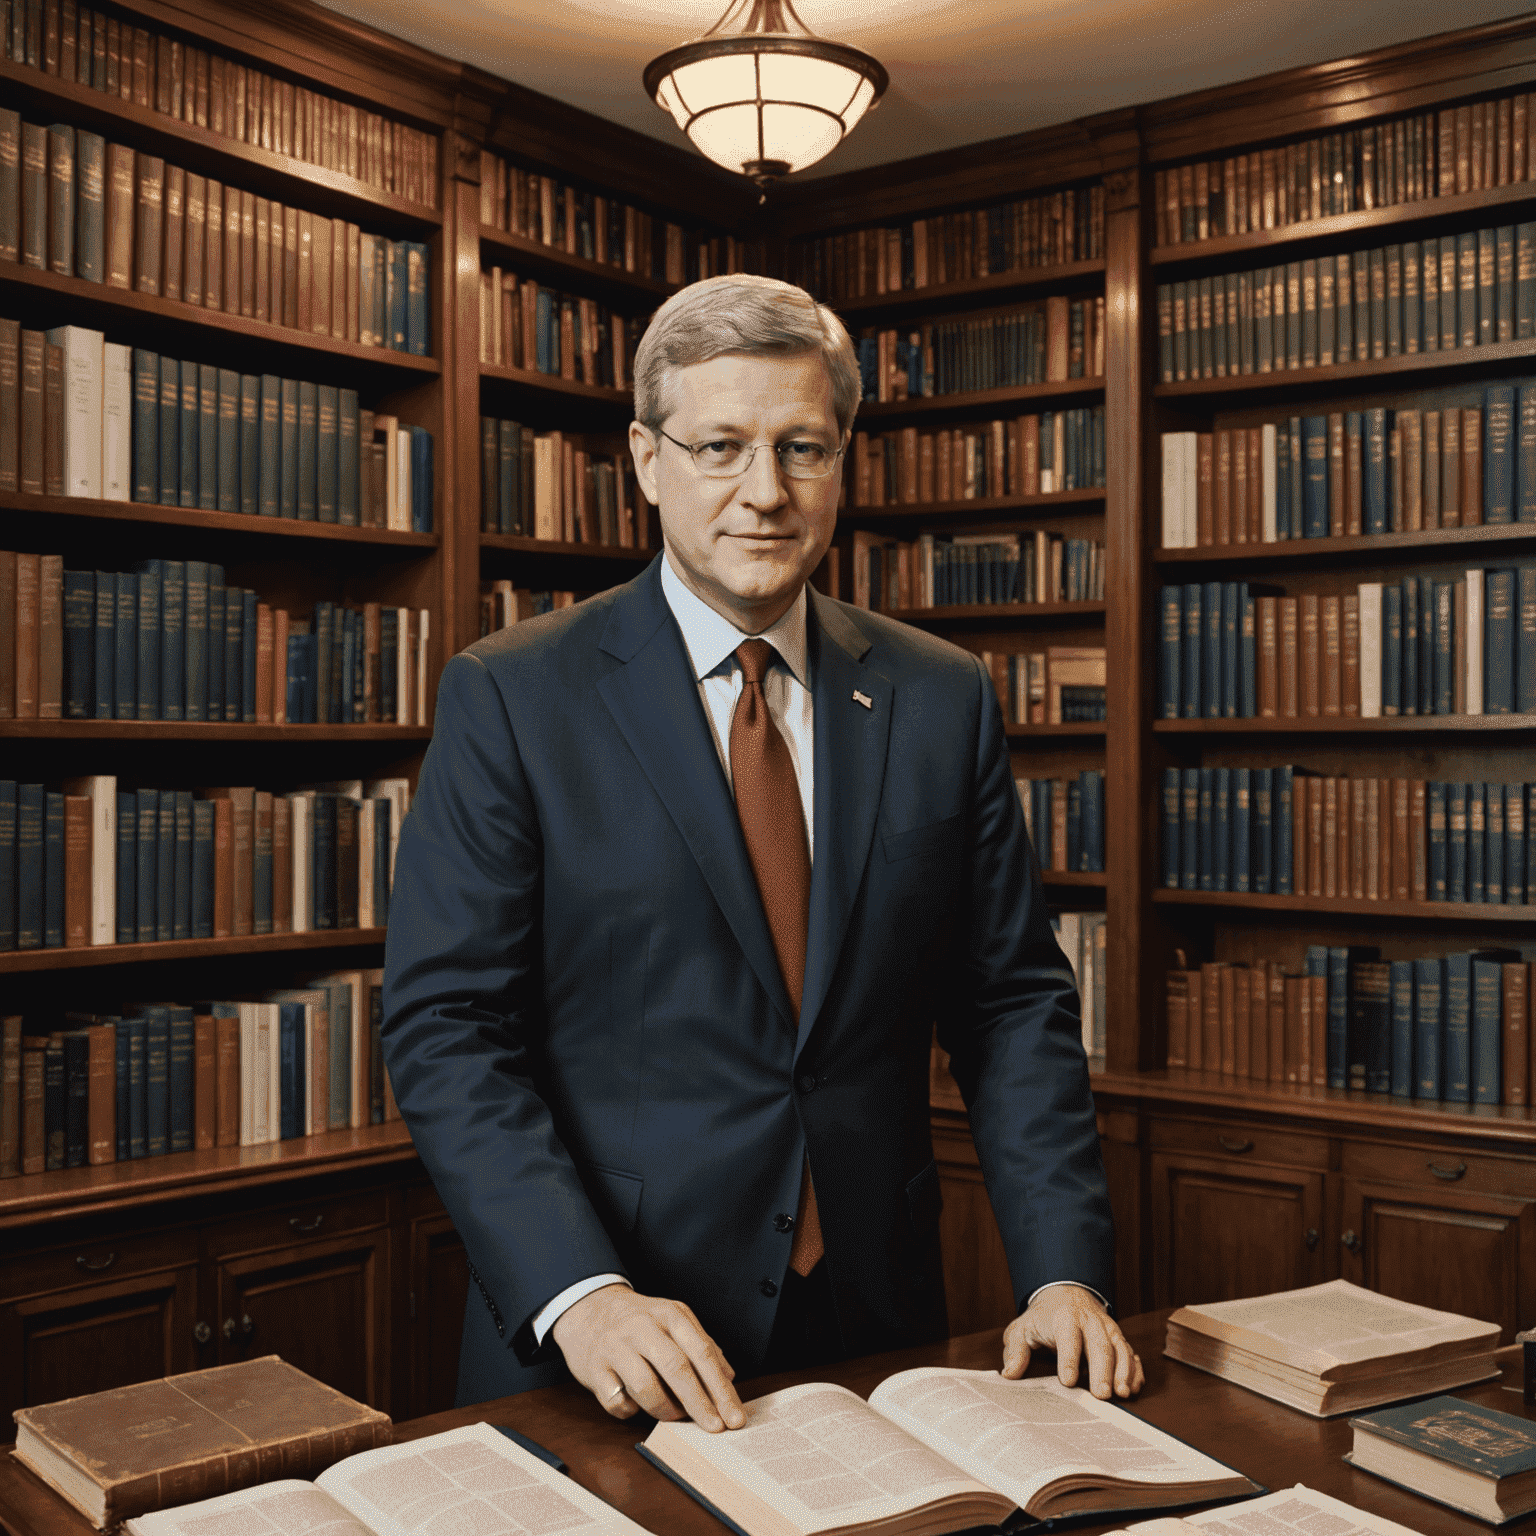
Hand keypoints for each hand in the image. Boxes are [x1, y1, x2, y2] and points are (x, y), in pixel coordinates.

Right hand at [551, 1284, 746, 1431]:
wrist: (588, 1309)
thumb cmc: (640, 1322)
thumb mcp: (674, 1321)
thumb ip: (702, 1346)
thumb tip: (729, 1378)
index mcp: (669, 1314)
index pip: (702, 1352)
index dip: (720, 1388)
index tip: (734, 1416)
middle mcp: (643, 1326)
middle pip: (677, 1368)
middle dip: (699, 1403)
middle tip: (715, 1428)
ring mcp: (616, 1346)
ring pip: (646, 1387)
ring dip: (665, 1409)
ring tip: (673, 1414)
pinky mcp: (594, 1368)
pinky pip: (617, 1402)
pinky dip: (631, 1411)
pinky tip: (636, 1404)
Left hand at [1000, 1284, 1143, 1399]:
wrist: (1066, 1293)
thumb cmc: (1043, 1318)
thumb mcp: (1023, 1329)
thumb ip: (1016, 1351)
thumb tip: (1009, 1374)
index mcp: (1064, 1319)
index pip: (1067, 1338)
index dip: (1068, 1359)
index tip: (1067, 1381)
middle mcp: (1090, 1322)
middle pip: (1099, 1345)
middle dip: (1101, 1370)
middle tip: (1101, 1395)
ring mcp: (1107, 1329)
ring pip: (1119, 1348)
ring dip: (1123, 1371)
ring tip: (1122, 1392)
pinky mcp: (1118, 1338)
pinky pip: (1131, 1353)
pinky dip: (1135, 1369)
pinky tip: (1133, 1387)